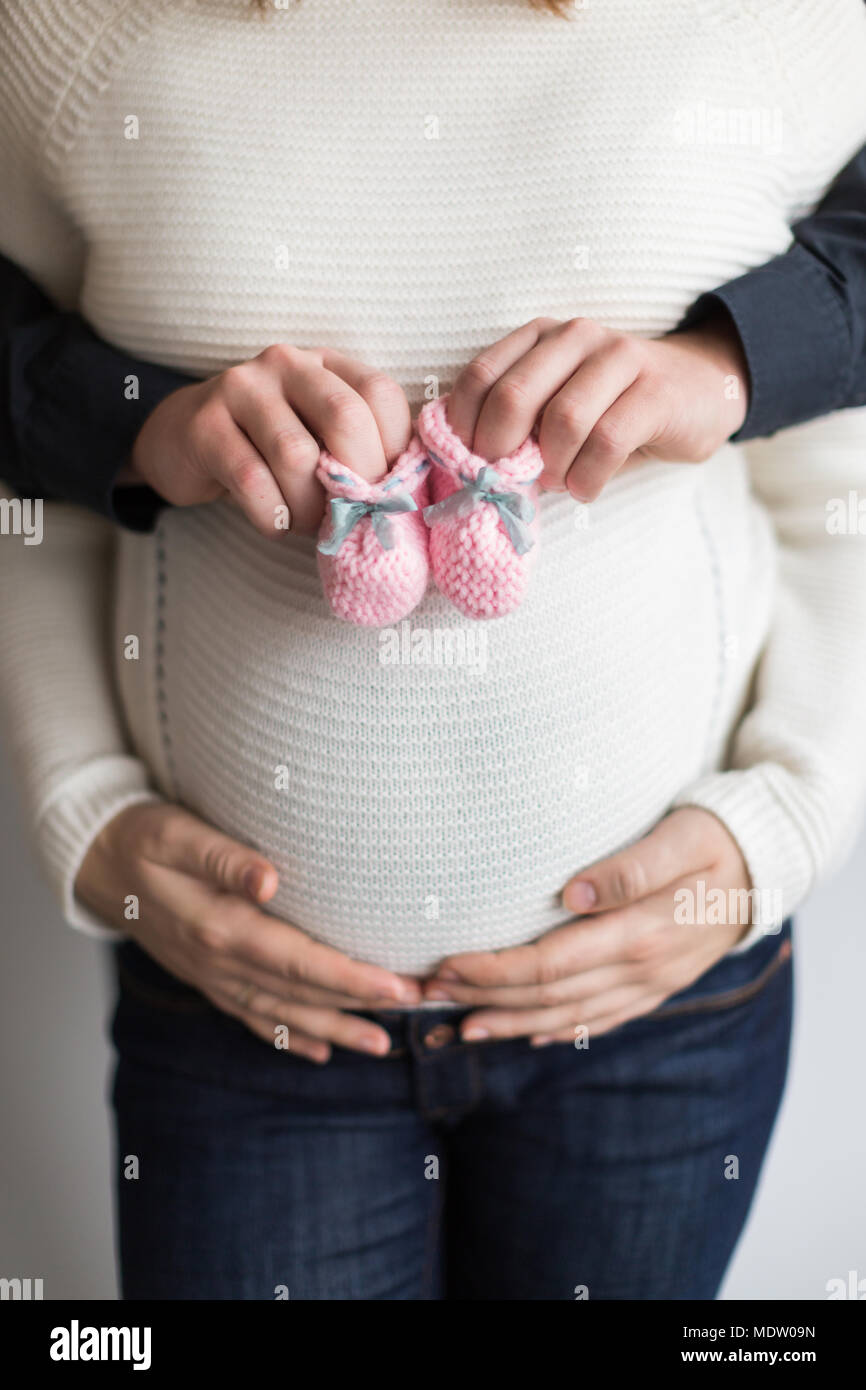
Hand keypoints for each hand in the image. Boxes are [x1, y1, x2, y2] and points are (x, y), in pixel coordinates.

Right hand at [75, 802, 420, 1061]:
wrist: (95, 862)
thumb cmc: (143, 837)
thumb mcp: (178, 833)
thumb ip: (225, 857)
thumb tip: (271, 878)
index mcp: (220, 927)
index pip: (300, 961)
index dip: (351, 977)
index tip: (397, 985)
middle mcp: (219, 963)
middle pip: (301, 993)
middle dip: (362, 1004)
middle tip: (419, 1007)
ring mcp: (212, 977)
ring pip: (282, 1014)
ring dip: (334, 1030)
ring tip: (382, 1044)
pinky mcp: (207, 979)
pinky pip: (253, 1018)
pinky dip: (287, 1038)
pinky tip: (316, 1052)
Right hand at [126, 345, 411, 536]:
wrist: (181, 442)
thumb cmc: (267, 448)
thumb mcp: (317, 436)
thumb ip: (358, 450)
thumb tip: (401, 496)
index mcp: (326, 364)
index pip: (379, 393)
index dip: (393, 449)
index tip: (383, 489)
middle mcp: (286, 364)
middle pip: (344, 417)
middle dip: (357, 480)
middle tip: (351, 514)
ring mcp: (241, 389)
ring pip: (296, 455)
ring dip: (310, 506)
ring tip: (309, 523)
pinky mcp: (204, 425)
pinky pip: (252, 480)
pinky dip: (273, 515)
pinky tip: (276, 523)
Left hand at [422, 808, 751, 1042]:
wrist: (767, 866)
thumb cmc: (715, 839)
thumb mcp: (679, 838)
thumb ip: (628, 867)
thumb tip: (571, 892)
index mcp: (640, 934)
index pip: (550, 964)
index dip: (494, 970)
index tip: (447, 964)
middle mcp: (641, 970)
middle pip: (549, 996)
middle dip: (485, 997)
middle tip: (430, 994)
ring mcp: (649, 985)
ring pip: (568, 1017)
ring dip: (512, 1022)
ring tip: (462, 1025)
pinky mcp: (655, 987)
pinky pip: (600, 1020)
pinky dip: (560, 1031)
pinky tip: (529, 1034)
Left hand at [447, 313, 748, 500]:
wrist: (702, 389)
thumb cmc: (615, 409)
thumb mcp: (560, 407)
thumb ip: (519, 426)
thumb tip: (472, 469)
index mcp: (541, 337)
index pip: (480, 376)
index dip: (464, 428)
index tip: (471, 464)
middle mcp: (575, 336)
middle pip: (513, 396)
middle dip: (502, 452)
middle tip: (509, 480)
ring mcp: (619, 357)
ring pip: (563, 421)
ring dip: (553, 468)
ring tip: (559, 483)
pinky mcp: (655, 390)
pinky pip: (607, 442)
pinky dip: (587, 478)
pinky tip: (587, 488)